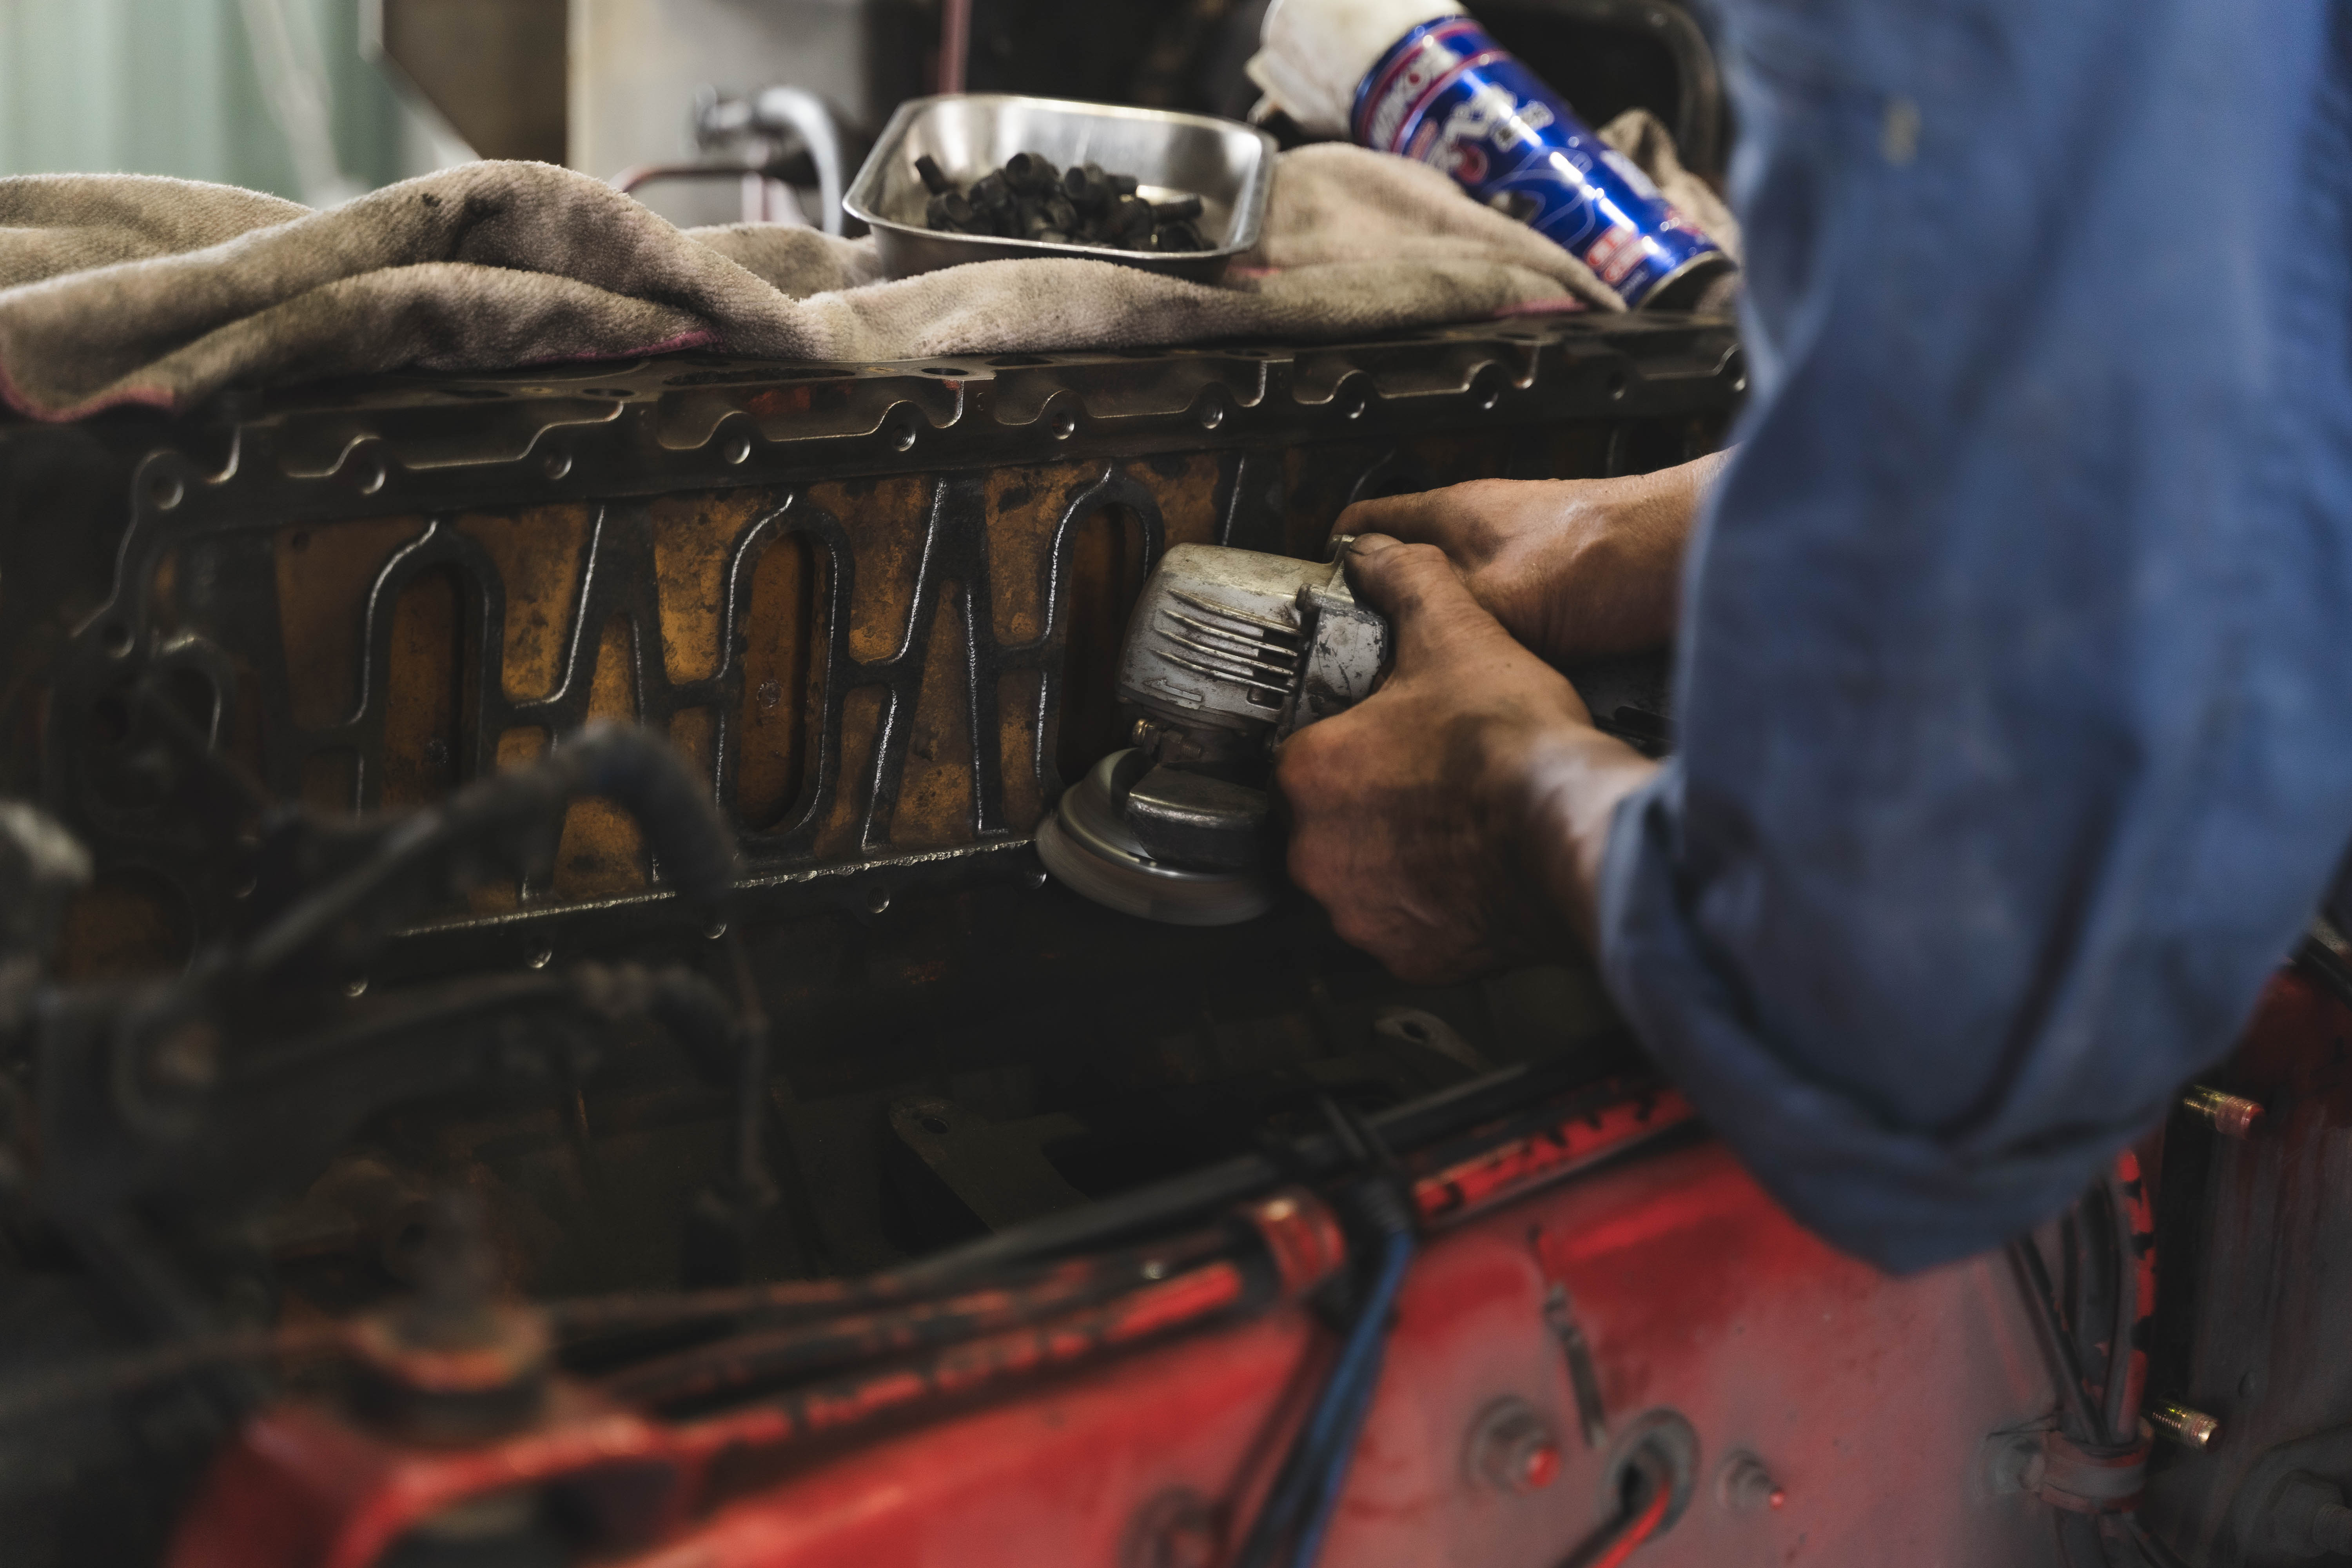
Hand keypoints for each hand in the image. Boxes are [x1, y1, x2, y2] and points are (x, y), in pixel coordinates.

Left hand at [1276, 535, 1659, 984]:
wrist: (1577, 826)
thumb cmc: (1511, 741)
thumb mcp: (1454, 630)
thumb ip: (1404, 581)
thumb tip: (1371, 551)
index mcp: (1309, 774)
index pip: (1300, 761)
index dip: (1345, 747)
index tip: (1383, 743)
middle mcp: (1316, 853)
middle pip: (1325, 825)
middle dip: (1367, 807)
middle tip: (1424, 784)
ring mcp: (1360, 913)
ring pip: (1361, 881)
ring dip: (1395, 860)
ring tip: (1451, 828)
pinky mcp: (1408, 956)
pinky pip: (1405, 930)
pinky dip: (1431, 909)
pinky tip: (1469, 876)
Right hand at [1331, 451, 1729, 664]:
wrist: (1693, 561)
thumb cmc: (1606, 559)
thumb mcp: (1490, 596)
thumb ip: (1426, 606)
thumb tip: (1373, 631)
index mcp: (1449, 513)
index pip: (1361, 525)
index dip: (1329, 564)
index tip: (1311, 611)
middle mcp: (1482, 528)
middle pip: (1407, 573)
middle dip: (1384, 619)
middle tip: (1365, 674)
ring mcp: (1522, 558)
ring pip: (1456, 603)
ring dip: (1441, 642)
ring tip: (1426, 689)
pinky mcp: (1563, 590)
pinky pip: (1504, 624)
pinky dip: (1491, 653)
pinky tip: (1494, 689)